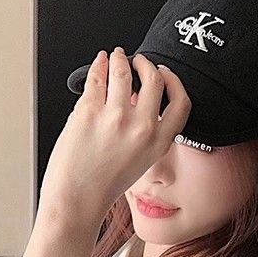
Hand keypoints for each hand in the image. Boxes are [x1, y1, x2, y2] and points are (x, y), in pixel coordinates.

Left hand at [39, 48, 191, 223]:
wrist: (76, 200)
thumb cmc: (102, 187)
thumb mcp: (139, 162)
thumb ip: (145, 133)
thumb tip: (136, 99)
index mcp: (158, 143)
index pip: (181, 102)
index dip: (174, 81)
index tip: (164, 73)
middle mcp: (141, 128)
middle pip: (154, 79)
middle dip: (146, 63)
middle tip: (138, 60)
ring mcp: (115, 117)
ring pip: (123, 71)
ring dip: (120, 58)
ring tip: (116, 56)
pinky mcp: (89, 111)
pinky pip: (97, 78)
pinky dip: (98, 65)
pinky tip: (99, 63)